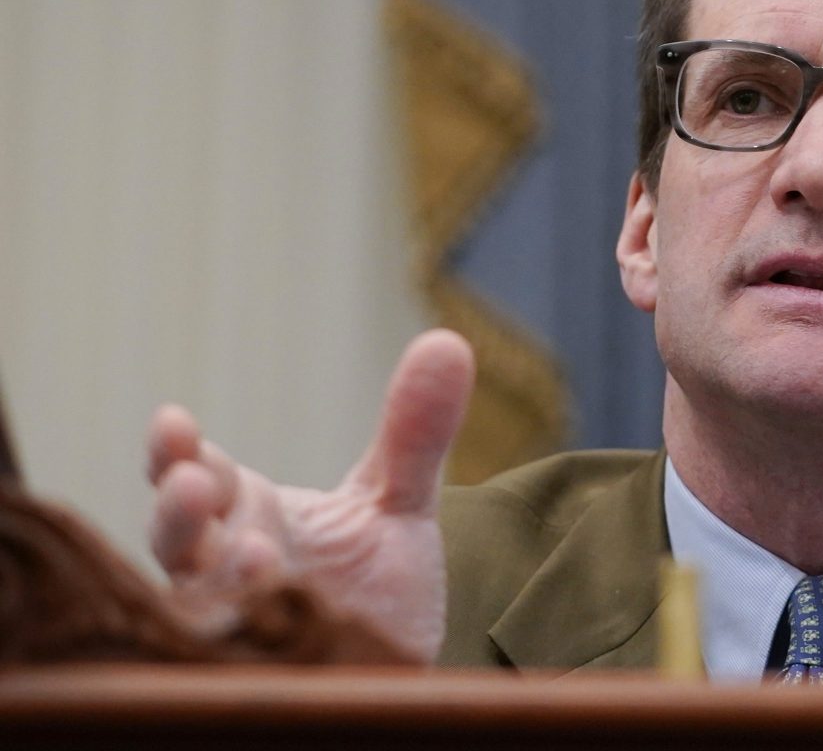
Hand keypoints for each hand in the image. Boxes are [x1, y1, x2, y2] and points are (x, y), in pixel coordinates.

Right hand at [146, 329, 474, 661]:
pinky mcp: (258, 680)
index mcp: (249, 512)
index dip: (175, 452)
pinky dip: (246, 650)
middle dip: (179, 511)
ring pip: (197, 606)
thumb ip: (414, 434)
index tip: (172, 423)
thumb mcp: (399, 503)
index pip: (195, 473)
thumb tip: (448, 342)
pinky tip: (272, 631)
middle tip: (194, 485)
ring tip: (256, 559)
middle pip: (177, 537)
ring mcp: (235, 630)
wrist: (398, 672)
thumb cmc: (373, 585)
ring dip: (217, 583)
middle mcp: (225, 569)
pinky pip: (231, 670)